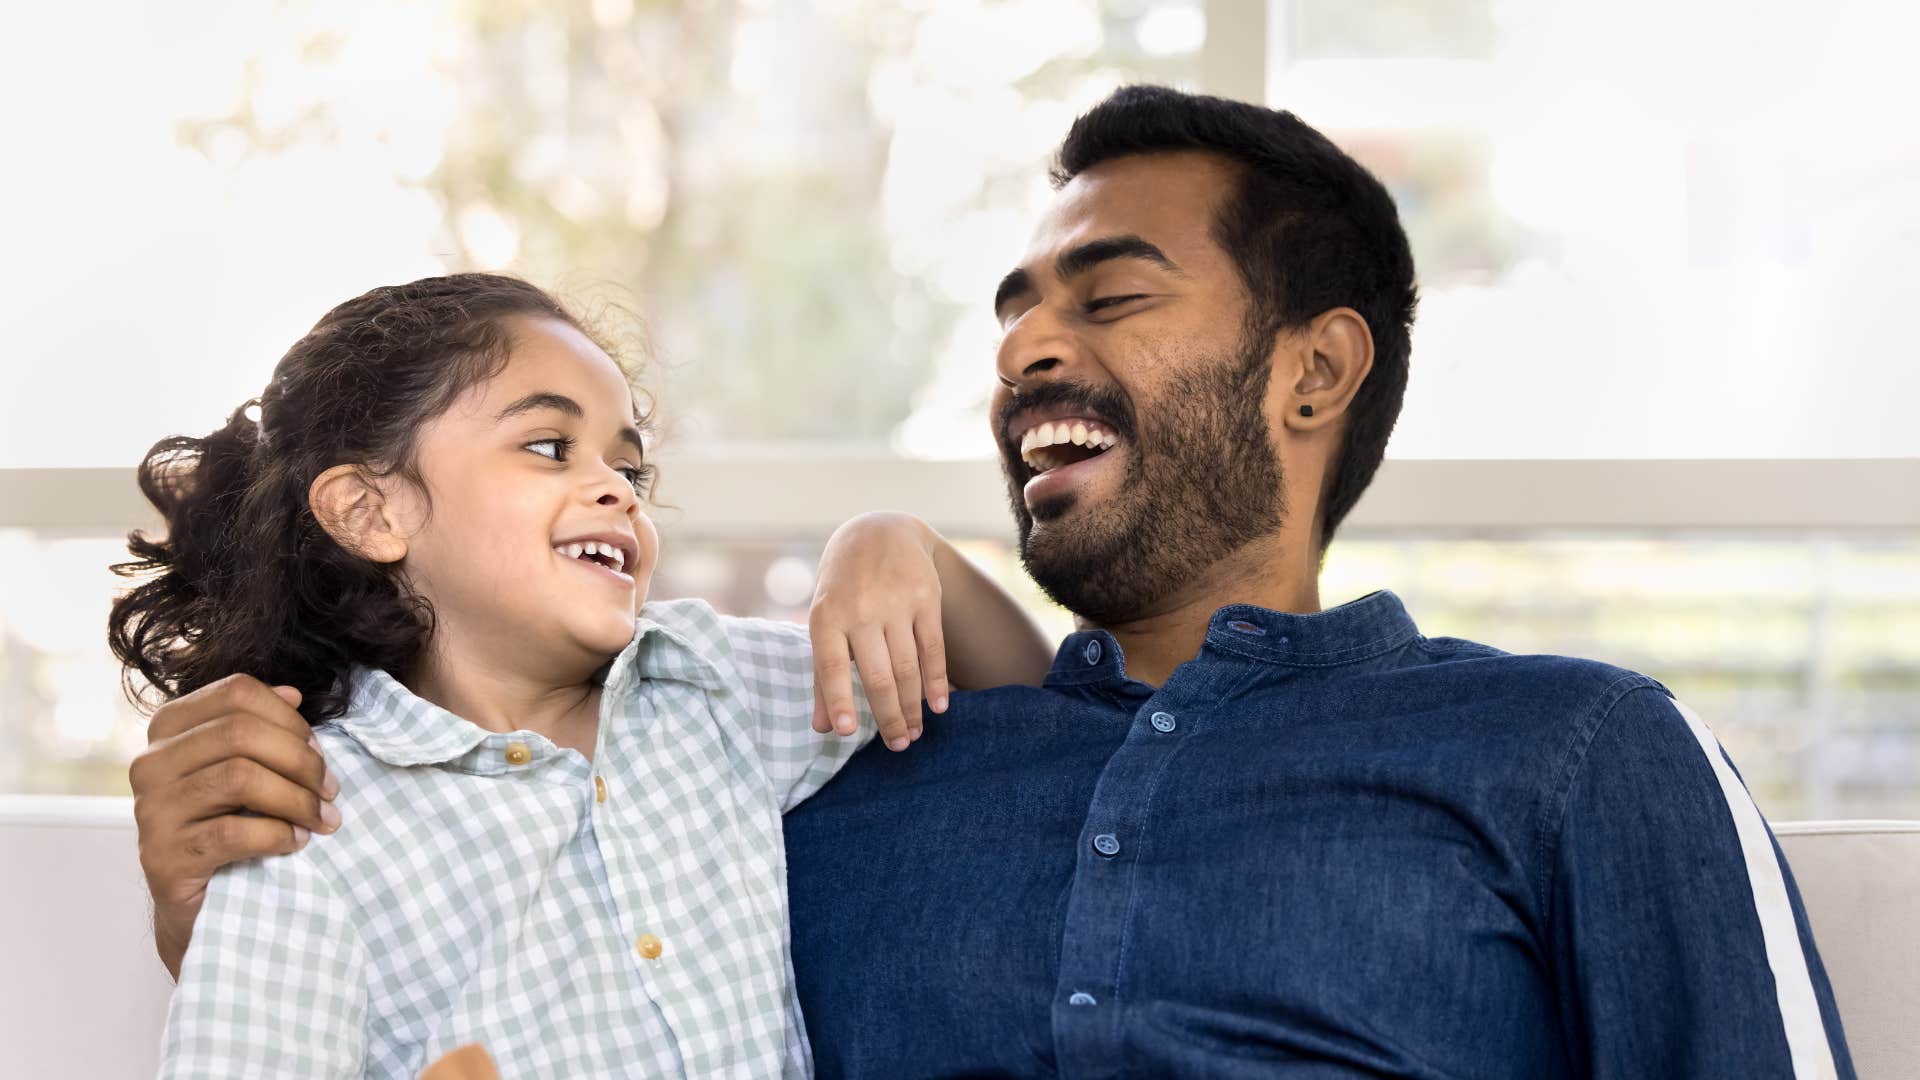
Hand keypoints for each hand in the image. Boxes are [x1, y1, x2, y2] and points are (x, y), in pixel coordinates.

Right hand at [129, 674, 338, 977]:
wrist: (204, 905)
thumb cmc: (232, 825)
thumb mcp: (249, 768)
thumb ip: (264, 727)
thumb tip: (294, 693)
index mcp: (169, 729)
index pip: (236, 693)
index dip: (290, 718)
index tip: (319, 751)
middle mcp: (150, 764)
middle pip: (240, 733)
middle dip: (300, 760)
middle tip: (331, 790)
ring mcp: (150, 810)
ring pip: (238, 778)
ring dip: (296, 799)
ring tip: (322, 819)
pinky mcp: (162, 857)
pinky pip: (232, 832)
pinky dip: (277, 835)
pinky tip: (295, 842)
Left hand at [808, 512, 950, 751]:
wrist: (878, 531)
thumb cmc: (843, 588)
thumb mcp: (824, 621)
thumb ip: (823, 675)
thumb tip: (823, 728)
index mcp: (825, 617)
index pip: (830, 666)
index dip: (839, 700)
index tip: (847, 733)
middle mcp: (860, 609)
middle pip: (877, 675)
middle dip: (888, 717)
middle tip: (898, 747)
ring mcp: (896, 603)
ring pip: (907, 667)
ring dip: (913, 706)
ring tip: (914, 733)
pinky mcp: (926, 597)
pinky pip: (933, 648)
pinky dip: (937, 681)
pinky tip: (939, 706)